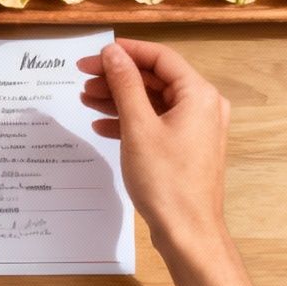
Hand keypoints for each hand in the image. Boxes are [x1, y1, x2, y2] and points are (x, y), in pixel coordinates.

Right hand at [78, 39, 231, 254]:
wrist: (187, 233)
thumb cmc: (166, 182)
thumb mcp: (138, 127)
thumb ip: (125, 84)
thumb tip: (113, 53)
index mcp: (198, 94)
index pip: (159, 57)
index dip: (125, 52)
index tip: (95, 55)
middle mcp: (203, 106)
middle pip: (155, 79)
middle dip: (118, 78)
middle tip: (84, 78)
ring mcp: (196, 129)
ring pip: (153, 102)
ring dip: (120, 99)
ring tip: (87, 99)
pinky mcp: (187, 148)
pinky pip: (156, 123)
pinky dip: (131, 121)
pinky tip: (102, 126)